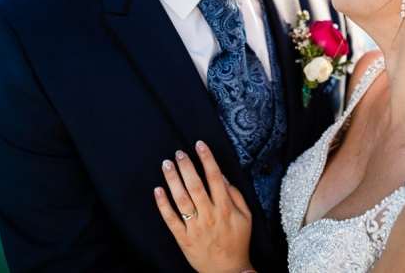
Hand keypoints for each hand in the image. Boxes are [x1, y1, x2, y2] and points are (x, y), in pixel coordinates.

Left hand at [154, 140, 253, 272]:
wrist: (228, 271)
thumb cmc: (238, 241)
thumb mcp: (246, 217)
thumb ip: (236, 195)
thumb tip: (222, 176)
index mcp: (225, 208)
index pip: (215, 178)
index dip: (207, 159)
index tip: (199, 145)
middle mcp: (209, 215)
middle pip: (195, 186)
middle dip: (187, 166)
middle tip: (179, 152)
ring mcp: (195, 227)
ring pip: (181, 199)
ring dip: (173, 180)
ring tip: (167, 164)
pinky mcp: (183, 238)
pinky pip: (171, 219)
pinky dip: (163, 205)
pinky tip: (158, 190)